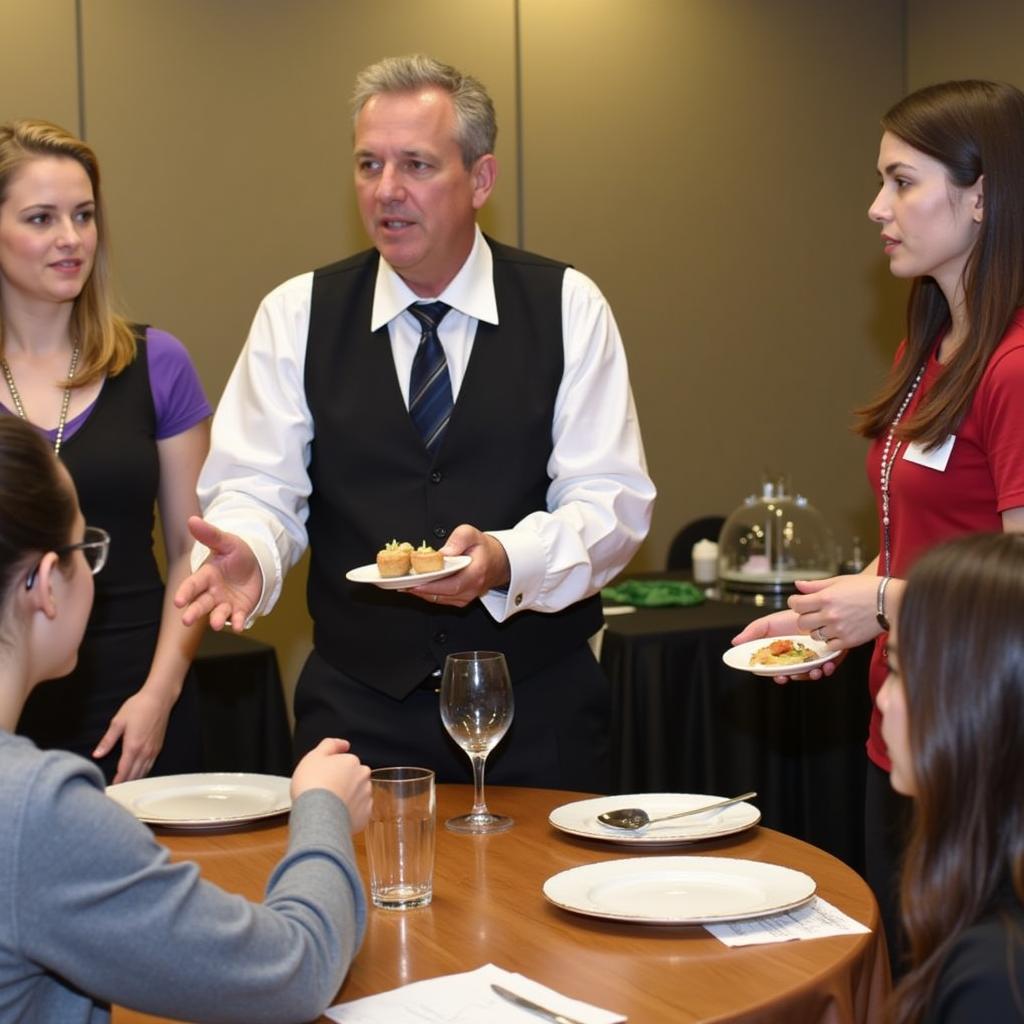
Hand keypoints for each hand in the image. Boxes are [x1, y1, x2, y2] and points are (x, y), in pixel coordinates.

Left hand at [94, 689, 172, 782]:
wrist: (159, 699)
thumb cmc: (139, 707)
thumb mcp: (118, 722)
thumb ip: (107, 741)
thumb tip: (97, 754)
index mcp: (133, 746)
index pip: (124, 771)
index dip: (117, 781)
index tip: (110, 788)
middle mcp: (145, 751)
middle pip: (134, 774)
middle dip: (125, 783)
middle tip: (115, 790)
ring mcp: (153, 750)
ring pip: (144, 772)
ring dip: (134, 779)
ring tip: (125, 785)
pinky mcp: (158, 747)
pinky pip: (150, 765)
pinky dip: (143, 772)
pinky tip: (138, 773)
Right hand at [174, 516, 261, 630]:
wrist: (256, 567)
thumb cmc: (237, 555)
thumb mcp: (227, 543)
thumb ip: (211, 535)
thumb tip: (192, 520)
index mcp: (207, 576)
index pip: (193, 585)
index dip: (185, 592)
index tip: (178, 601)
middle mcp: (212, 592)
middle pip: (201, 603)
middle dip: (194, 612)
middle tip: (187, 620)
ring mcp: (224, 603)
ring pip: (217, 613)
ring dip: (216, 619)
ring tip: (216, 623)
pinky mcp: (238, 610)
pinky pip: (237, 618)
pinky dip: (237, 623)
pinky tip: (238, 627)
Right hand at [292, 738, 371, 831]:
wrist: (317, 816)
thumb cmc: (312, 785)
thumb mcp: (314, 756)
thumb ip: (330, 745)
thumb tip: (344, 744)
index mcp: (352, 761)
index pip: (344, 762)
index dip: (332, 770)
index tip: (322, 778)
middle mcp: (363, 777)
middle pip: (353, 777)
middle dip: (342, 782)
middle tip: (325, 791)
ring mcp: (366, 797)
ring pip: (357, 794)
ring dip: (347, 797)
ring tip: (329, 805)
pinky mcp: (365, 816)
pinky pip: (358, 812)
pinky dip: (349, 813)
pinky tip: (336, 814)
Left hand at [408, 524, 509, 607]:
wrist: (497, 561)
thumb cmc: (483, 548)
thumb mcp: (472, 534)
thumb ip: (458, 539)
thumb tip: (443, 553)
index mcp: (476, 573)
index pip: (452, 585)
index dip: (432, 586)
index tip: (414, 583)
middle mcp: (472, 589)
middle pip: (442, 595)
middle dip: (420, 590)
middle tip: (401, 583)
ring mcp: (467, 597)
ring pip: (439, 600)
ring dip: (421, 593)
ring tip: (404, 584)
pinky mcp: (460, 599)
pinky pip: (441, 599)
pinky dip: (427, 593)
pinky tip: (416, 586)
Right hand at [731, 608, 845, 684]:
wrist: (816, 608)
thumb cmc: (791, 616)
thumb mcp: (769, 623)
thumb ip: (753, 632)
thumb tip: (734, 642)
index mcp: (781, 653)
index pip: (776, 669)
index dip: (776, 676)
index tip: (779, 677)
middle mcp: (796, 658)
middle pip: (793, 674)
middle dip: (795, 677)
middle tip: (797, 675)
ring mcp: (811, 658)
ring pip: (810, 674)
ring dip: (812, 675)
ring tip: (815, 670)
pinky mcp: (827, 657)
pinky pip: (827, 668)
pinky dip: (827, 669)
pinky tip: (826, 665)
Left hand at [788, 573, 882, 648]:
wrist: (891, 601)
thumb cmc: (867, 588)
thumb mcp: (840, 581)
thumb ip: (816, 585)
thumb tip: (797, 585)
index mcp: (825, 598)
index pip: (796, 605)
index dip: (795, 603)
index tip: (799, 602)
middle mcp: (829, 614)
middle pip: (802, 622)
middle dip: (805, 617)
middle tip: (814, 613)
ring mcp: (838, 629)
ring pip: (814, 635)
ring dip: (817, 629)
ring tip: (828, 622)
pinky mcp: (848, 641)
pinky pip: (829, 646)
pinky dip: (830, 640)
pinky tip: (837, 632)